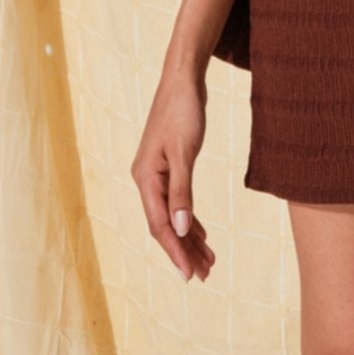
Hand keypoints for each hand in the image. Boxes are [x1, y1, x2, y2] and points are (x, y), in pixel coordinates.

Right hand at [131, 64, 216, 282]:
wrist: (182, 79)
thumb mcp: (185, 152)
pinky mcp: (167, 167)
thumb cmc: (183, 111)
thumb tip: (182, 229)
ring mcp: (155, 174)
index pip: (160, 226)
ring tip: (208, 261)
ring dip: (189, 238)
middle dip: (184, 251)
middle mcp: (146, 180)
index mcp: (146, 179)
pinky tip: (201, 233)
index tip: (189, 275)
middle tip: (205, 274)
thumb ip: (182, 192)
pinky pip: (177, 202)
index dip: (175, 251)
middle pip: (165, 226)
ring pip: (172, 216)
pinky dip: (190, 219)